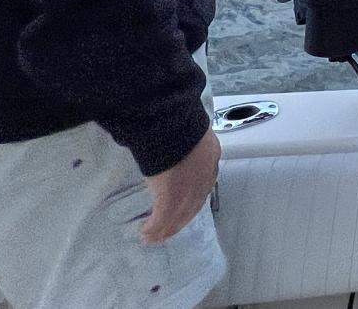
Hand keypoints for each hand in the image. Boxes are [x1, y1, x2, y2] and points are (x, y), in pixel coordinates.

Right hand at [142, 127, 218, 243]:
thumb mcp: (189, 129)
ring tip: (154, 236)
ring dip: (166, 229)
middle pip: (193, 206)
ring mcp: (189, 191)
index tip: (184, 206)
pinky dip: (153, 229)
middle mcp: (204, 178)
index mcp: (210, 156)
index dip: (193, 198)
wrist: (172, 124)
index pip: (204, 184)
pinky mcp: (170, 200)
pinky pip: (161, 220)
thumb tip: (172, 139)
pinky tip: (146, 234)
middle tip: (168, 228)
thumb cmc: (177, 120)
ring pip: (179, 217)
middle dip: (179, 219)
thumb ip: (185, 141)